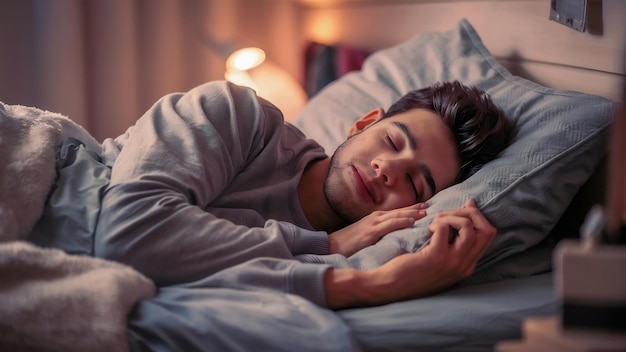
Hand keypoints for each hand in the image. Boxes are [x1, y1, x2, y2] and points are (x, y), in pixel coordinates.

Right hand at [327, 203, 427, 256]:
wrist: (331, 246)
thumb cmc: (347, 243)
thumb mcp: (365, 236)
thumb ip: (379, 234)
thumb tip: (393, 238)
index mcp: (375, 218)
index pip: (397, 212)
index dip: (412, 209)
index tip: (426, 208)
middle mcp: (376, 217)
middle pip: (400, 211)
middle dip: (417, 208)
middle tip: (432, 207)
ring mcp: (373, 223)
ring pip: (398, 215)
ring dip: (413, 213)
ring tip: (427, 212)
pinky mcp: (371, 232)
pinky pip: (390, 225)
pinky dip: (402, 221)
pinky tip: (413, 221)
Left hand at [376, 198, 494, 300]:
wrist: (391, 286)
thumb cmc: (413, 268)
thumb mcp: (440, 257)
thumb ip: (454, 241)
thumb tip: (466, 208)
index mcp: (467, 265)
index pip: (488, 235)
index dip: (477, 217)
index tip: (462, 209)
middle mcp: (464, 266)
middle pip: (486, 230)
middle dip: (470, 214)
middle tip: (448, 214)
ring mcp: (452, 263)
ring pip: (469, 228)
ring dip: (452, 217)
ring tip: (437, 222)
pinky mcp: (436, 258)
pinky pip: (444, 229)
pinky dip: (437, 223)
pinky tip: (427, 230)